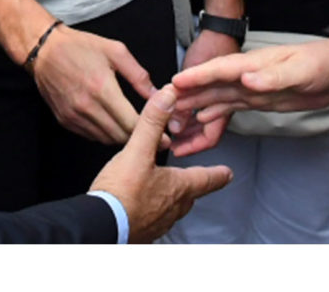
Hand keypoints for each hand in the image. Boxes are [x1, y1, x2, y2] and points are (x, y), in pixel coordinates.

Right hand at [27, 23, 154, 144]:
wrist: (45, 50)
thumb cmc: (81, 47)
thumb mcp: (116, 51)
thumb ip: (139, 75)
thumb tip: (158, 95)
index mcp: (102, 88)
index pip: (131, 122)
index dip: (151, 132)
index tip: (165, 137)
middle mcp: (87, 106)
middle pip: (120, 136)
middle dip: (139, 137)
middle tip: (154, 135)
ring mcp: (74, 116)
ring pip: (106, 139)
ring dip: (122, 137)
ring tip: (135, 131)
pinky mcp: (65, 121)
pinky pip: (91, 136)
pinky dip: (105, 134)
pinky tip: (113, 123)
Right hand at [89, 84, 233, 241]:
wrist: (101, 227)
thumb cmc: (121, 194)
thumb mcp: (137, 151)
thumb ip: (153, 123)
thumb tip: (168, 96)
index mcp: (178, 187)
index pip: (206, 179)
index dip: (218, 174)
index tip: (227, 173)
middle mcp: (173, 208)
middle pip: (190, 195)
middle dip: (193, 184)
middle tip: (196, 178)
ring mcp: (158, 223)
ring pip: (173, 208)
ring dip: (172, 197)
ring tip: (165, 188)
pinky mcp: (142, 231)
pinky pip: (154, 218)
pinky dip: (153, 208)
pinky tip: (141, 204)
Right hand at [166, 36, 328, 156]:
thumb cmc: (322, 64)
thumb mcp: (299, 71)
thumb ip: (272, 77)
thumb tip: (246, 80)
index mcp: (252, 64)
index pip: (218, 70)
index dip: (196, 77)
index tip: (173, 84)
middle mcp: (247, 75)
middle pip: (210, 86)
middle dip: (187, 96)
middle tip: (163, 108)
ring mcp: (251, 87)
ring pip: (217, 98)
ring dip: (196, 107)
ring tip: (175, 118)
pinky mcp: (259, 98)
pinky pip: (231, 107)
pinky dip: (214, 114)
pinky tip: (201, 120)